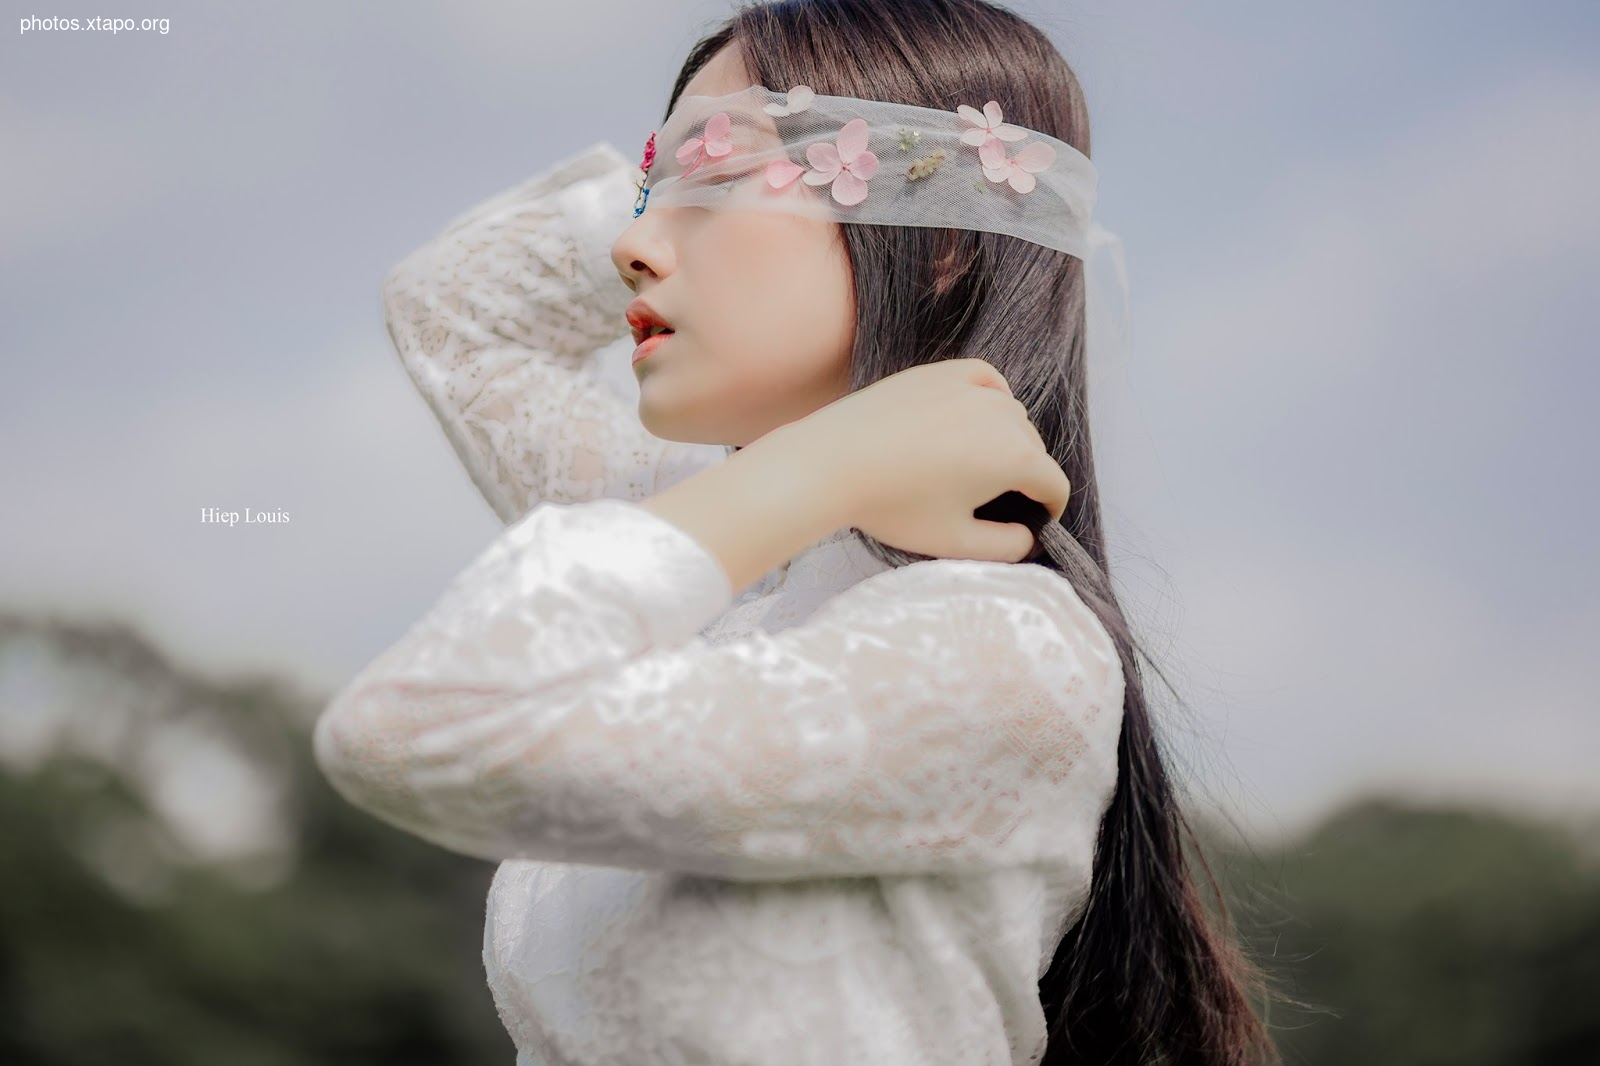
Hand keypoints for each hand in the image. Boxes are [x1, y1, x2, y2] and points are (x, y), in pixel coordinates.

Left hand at [774, 358, 1070, 561]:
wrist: (832, 462)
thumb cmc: (893, 506)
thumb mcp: (954, 542)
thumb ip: (1005, 547)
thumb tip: (1029, 537)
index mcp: (1016, 457)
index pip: (1054, 486)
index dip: (1047, 511)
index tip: (1026, 525)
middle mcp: (1003, 414)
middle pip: (1034, 450)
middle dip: (1023, 477)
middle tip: (988, 503)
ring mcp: (971, 387)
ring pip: (1011, 415)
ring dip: (1005, 439)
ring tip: (972, 467)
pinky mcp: (941, 373)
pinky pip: (986, 379)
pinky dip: (991, 397)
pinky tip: (976, 415)